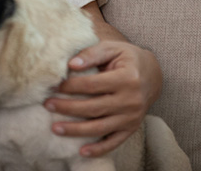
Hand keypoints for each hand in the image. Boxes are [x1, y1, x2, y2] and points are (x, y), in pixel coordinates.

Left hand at [43, 40, 161, 156]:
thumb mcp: (112, 48)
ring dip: (76, 130)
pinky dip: (99, 149)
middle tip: (47, 105)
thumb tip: (71, 64)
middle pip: (93, 108)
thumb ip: (91, 54)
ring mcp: (132, 117)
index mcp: (127, 78)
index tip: (54, 86)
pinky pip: (114, 142)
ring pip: (100, 128)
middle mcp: (131, 100)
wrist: (152, 74)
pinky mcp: (131, 128)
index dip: (71, 86)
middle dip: (68, 108)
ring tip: (55, 128)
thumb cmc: (126, 58)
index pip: (92, 85)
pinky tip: (82, 151)